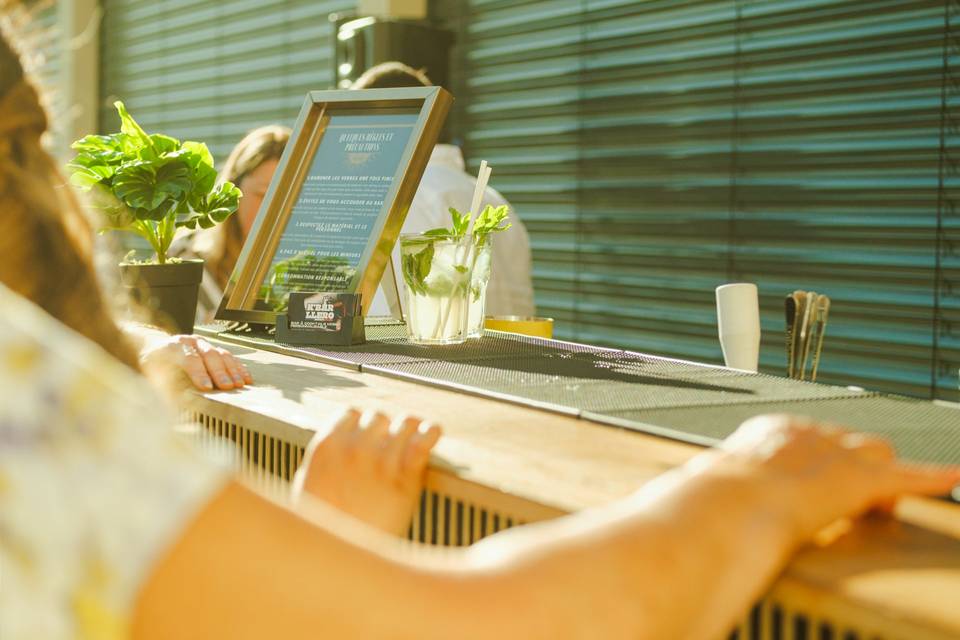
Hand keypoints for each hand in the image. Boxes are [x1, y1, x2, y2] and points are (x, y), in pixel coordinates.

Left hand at [139, 334, 252, 390]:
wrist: (154, 347)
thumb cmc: (153, 364)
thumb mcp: (151, 373)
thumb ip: (162, 385)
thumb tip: (172, 402)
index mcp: (173, 346)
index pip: (190, 358)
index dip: (199, 373)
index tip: (207, 387)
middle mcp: (191, 341)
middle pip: (209, 354)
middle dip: (220, 372)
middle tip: (228, 386)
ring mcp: (204, 343)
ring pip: (222, 354)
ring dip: (232, 370)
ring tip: (239, 384)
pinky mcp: (213, 348)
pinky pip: (230, 356)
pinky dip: (238, 368)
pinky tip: (245, 378)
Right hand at [292, 408, 441, 535]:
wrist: (342, 565)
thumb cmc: (324, 529)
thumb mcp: (306, 490)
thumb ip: (318, 464)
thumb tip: (331, 451)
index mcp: (326, 448)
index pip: (352, 414)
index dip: (362, 425)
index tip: (369, 436)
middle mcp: (354, 449)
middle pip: (379, 417)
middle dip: (386, 429)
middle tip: (392, 444)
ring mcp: (381, 463)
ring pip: (404, 423)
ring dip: (410, 430)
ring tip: (415, 439)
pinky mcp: (406, 480)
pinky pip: (424, 442)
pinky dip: (431, 433)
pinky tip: (434, 432)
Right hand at [710, 414, 959, 542]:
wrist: (725, 507)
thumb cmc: (708, 502)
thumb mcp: (703, 485)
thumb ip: (706, 484)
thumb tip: (681, 494)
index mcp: (768, 431)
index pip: (807, 437)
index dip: (816, 462)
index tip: (807, 483)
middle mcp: (805, 434)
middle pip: (847, 441)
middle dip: (850, 465)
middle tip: (840, 501)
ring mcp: (834, 452)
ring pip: (876, 452)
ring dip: (880, 475)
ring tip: (875, 508)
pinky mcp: (858, 480)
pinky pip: (905, 477)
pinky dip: (929, 478)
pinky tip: (949, 477)